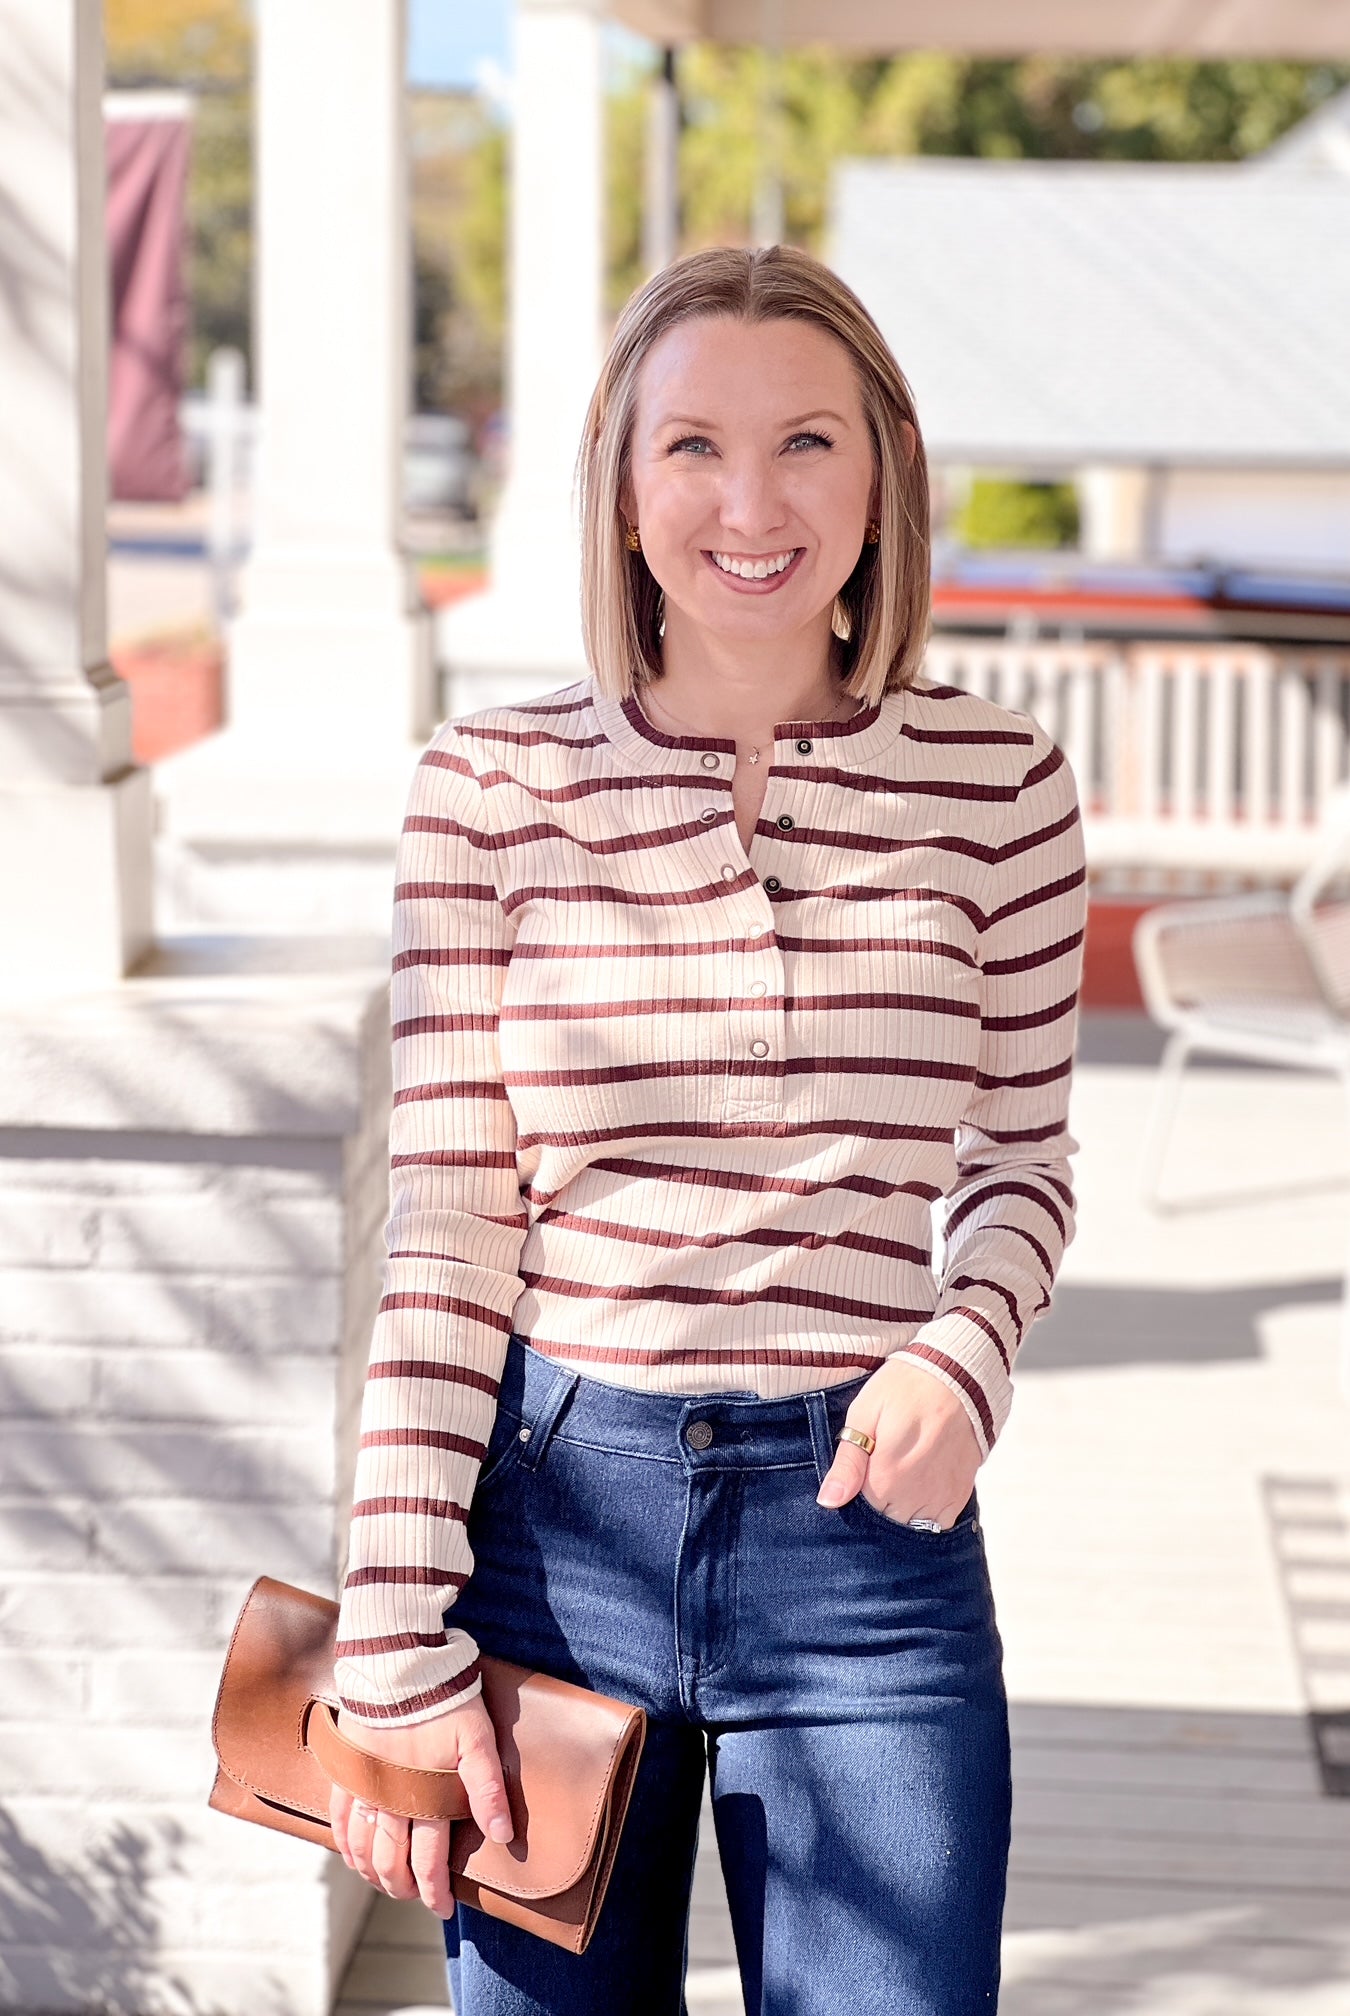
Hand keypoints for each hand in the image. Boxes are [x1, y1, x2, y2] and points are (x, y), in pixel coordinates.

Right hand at [329, 1692, 511, 1916]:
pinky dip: (345, 1844)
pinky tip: (352, 1854)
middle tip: (417, 1898)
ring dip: (373, 1873)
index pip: (428, 1862)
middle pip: (392, 1862)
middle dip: (405, 1888)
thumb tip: (501, 1834)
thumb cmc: (444, 1699)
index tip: (444, 1909)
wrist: (397, 1664)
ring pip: (362, 1848)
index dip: (435, 1892)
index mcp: (425, 1798)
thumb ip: (488, 1789)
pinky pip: (339, 1818)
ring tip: (386, 1884)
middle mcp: (390, 1802)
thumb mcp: (477, 1739)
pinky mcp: (346, 1769)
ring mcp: (364, 1787)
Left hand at [816, 1355, 981, 1528]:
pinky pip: (939, 1522)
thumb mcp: (864, 1414)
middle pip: (884, 1518)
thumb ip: (847, 1464)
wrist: (958, 1376)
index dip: (857, 1486)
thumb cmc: (905, 1388)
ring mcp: (939, 1497)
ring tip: (904, 1470)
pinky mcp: (960, 1493)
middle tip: (885, 1461)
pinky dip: (928, 1511)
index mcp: (884, 1477)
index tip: (866, 1462)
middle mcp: (913, 1496)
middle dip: (879, 1498)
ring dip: (902, 1507)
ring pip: (910, 1524)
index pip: (859, 1507)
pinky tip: (923, 1483)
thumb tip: (828, 1501)